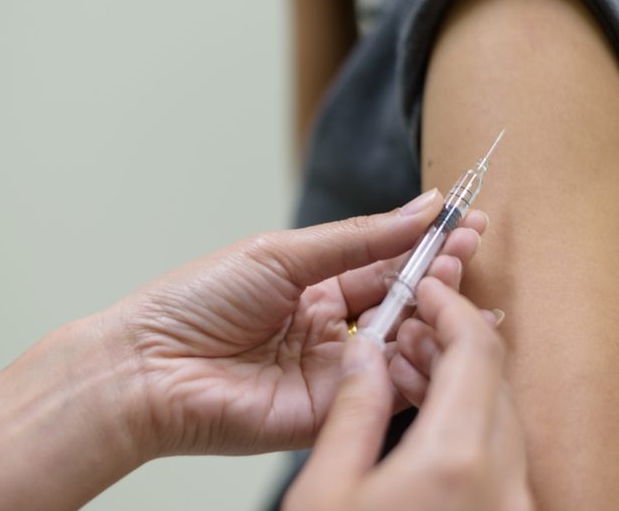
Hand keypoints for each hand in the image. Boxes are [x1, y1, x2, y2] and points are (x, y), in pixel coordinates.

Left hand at [113, 189, 487, 457]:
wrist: (150, 366)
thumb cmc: (197, 301)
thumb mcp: (282, 253)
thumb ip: (358, 239)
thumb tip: (421, 208)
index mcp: (315, 285)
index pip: (385, 263)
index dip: (425, 245)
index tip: (466, 224)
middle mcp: (331, 328)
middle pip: (402, 303)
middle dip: (440, 276)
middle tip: (468, 251)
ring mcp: (335, 371)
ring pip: (403, 345)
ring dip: (434, 316)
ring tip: (454, 286)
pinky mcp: (333, 411)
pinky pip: (387, 390)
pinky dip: (415, 366)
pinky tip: (432, 335)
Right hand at [284, 278, 532, 510]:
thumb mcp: (325, 490)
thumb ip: (352, 410)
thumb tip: (363, 352)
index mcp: (454, 461)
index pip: (477, 351)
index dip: (451, 305)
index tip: (428, 285)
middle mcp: (502, 482)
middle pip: (495, 378)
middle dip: (452, 339)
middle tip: (413, 320)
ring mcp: (512, 504)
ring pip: (500, 415)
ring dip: (460, 380)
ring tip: (409, 362)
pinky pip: (499, 455)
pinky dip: (468, 422)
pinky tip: (429, 414)